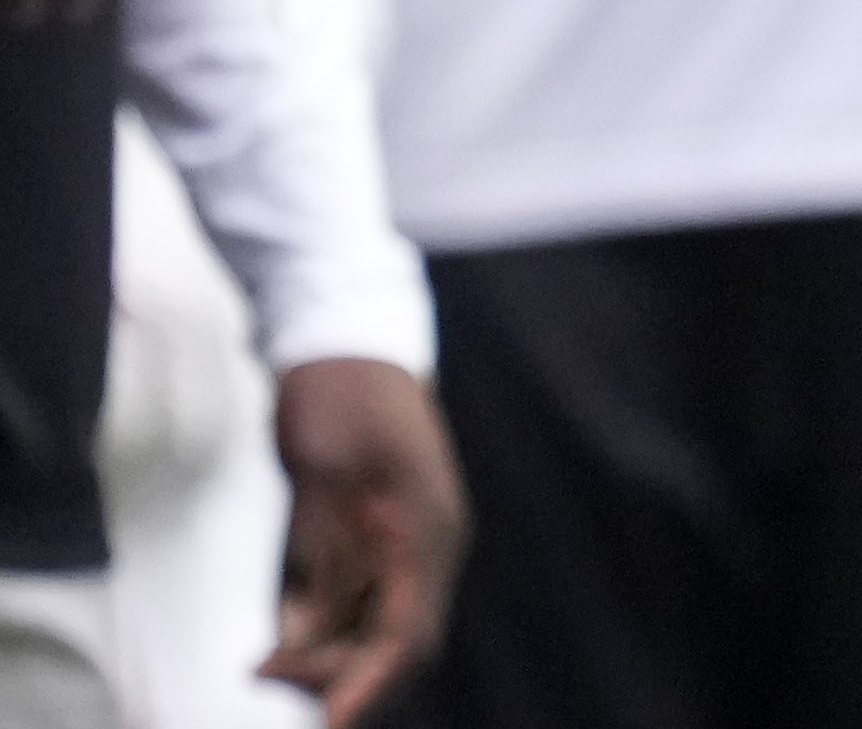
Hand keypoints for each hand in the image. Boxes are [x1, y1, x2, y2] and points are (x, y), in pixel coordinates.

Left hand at [268, 357, 464, 725]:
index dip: (370, 682)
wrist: (350, 339)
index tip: (330, 719)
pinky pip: (363, 600)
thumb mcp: (323, 470)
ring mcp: (408, 539)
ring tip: (266, 661)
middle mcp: (427, 543)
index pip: (410, 631)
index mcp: (427, 528)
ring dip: (330, 652)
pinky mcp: (383, 534)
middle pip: (397, 638)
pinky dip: (327, 625)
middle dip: (340, 672)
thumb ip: (321, 553)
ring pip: (380, 625)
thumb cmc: (341, 394)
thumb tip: (305, 633)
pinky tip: (284, 632)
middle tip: (267, 672)